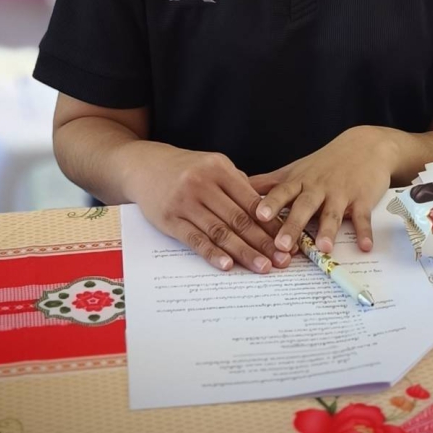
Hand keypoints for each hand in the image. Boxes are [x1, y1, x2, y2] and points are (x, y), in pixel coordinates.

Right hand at [121, 142, 289, 273]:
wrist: (145, 165)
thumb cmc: (185, 168)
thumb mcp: (212, 165)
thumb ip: (237, 184)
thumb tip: (266, 210)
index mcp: (219, 168)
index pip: (251, 200)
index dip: (271, 222)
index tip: (287, 240)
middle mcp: (202, 183)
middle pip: (238, 218)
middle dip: (263, 241)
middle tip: (282, 260)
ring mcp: (185, 201)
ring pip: (219, 231)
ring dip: (243, 252)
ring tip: (262, 266)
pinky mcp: (169, 219)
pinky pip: (194, 239)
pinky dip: (212, 254)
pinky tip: (227, 265)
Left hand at [249, 126, 400, 255]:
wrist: (365, 146)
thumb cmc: (325, 162)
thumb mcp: (295, 170)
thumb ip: (268, 182)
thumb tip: (237, 188)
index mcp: (300, 181)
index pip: (282, 193)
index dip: (271, 204)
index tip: (258, 216)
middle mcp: (318, 188)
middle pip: (304, 207)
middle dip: (293, 225)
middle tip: (282, 244)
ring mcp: (341, 194)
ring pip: (332, 214)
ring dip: (328, 231)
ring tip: (323, 248)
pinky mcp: (362, 199)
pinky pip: (363, 218)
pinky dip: (365, 232)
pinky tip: (364, 247)